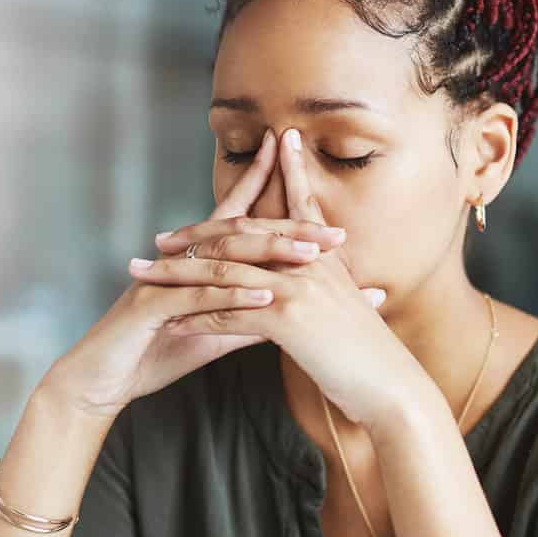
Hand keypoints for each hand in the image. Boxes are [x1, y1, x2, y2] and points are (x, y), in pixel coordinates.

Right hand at [41, 128, 380, 417]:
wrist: (102, 381)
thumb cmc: (156, 352)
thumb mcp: (215, 333)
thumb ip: (251, 317)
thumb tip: (294, 309)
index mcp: (197, 262)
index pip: (240, 220)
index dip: (272, 196)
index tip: (318, 194)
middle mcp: (181, 260)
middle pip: (242, 233)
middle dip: (289, 229)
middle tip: (335, 233)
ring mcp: (164, 279)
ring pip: (223, 258)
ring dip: (269, 256)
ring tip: (311, 258)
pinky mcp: (150, 305)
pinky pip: (197, 297)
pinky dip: (233, 296)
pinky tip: (265, 299)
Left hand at [140, 127, 429, 431]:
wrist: (392, 389)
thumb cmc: (372, 357)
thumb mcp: (352, 310)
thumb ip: (331, 288)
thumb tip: (315, 282)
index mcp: (326, 256)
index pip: (296, 204)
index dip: (279, 175)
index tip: (264, 148)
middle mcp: (310, 262)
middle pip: (241, 235)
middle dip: (195, 234)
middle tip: (159, 237)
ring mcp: (299, 287)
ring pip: (223, 272)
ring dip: (176, 274)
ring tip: (144, 276)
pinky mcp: (288, 318)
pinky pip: (228, 312)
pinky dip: (195, 317)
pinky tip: (169, 322)